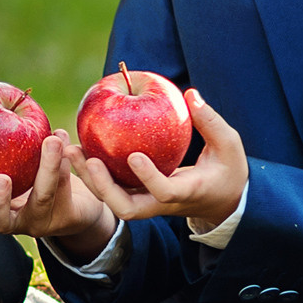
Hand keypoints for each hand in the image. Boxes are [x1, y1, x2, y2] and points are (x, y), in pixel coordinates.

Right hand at [0, 132, 114, 258]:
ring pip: (42, 199)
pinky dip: (65, 163)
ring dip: (47, 168)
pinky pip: (66, 190)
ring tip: (51, 141)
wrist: (77, 200)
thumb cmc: (32, 174)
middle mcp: (16, 221)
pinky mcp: (69, 218)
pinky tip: (64, 140)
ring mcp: (43, 222)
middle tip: (0, 178)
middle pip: (1, 222)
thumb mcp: (11, 162)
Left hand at [67, 89, 247, 231]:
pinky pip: (112, 188)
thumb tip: (190, 94)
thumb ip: (210, 121)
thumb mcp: (230, 145)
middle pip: (125, 208)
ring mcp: (148, 203)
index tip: (134, 155)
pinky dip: (94, 172)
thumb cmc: (228, 170)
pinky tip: (79, 146)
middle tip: (89, 159)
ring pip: (112, 201)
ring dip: (90, 180)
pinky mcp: (139, 195)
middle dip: (103, 187)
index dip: (148, 177)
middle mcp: (162, 204)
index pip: (164, 193)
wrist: (223, 201)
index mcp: (187, 192)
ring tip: (72, 150)